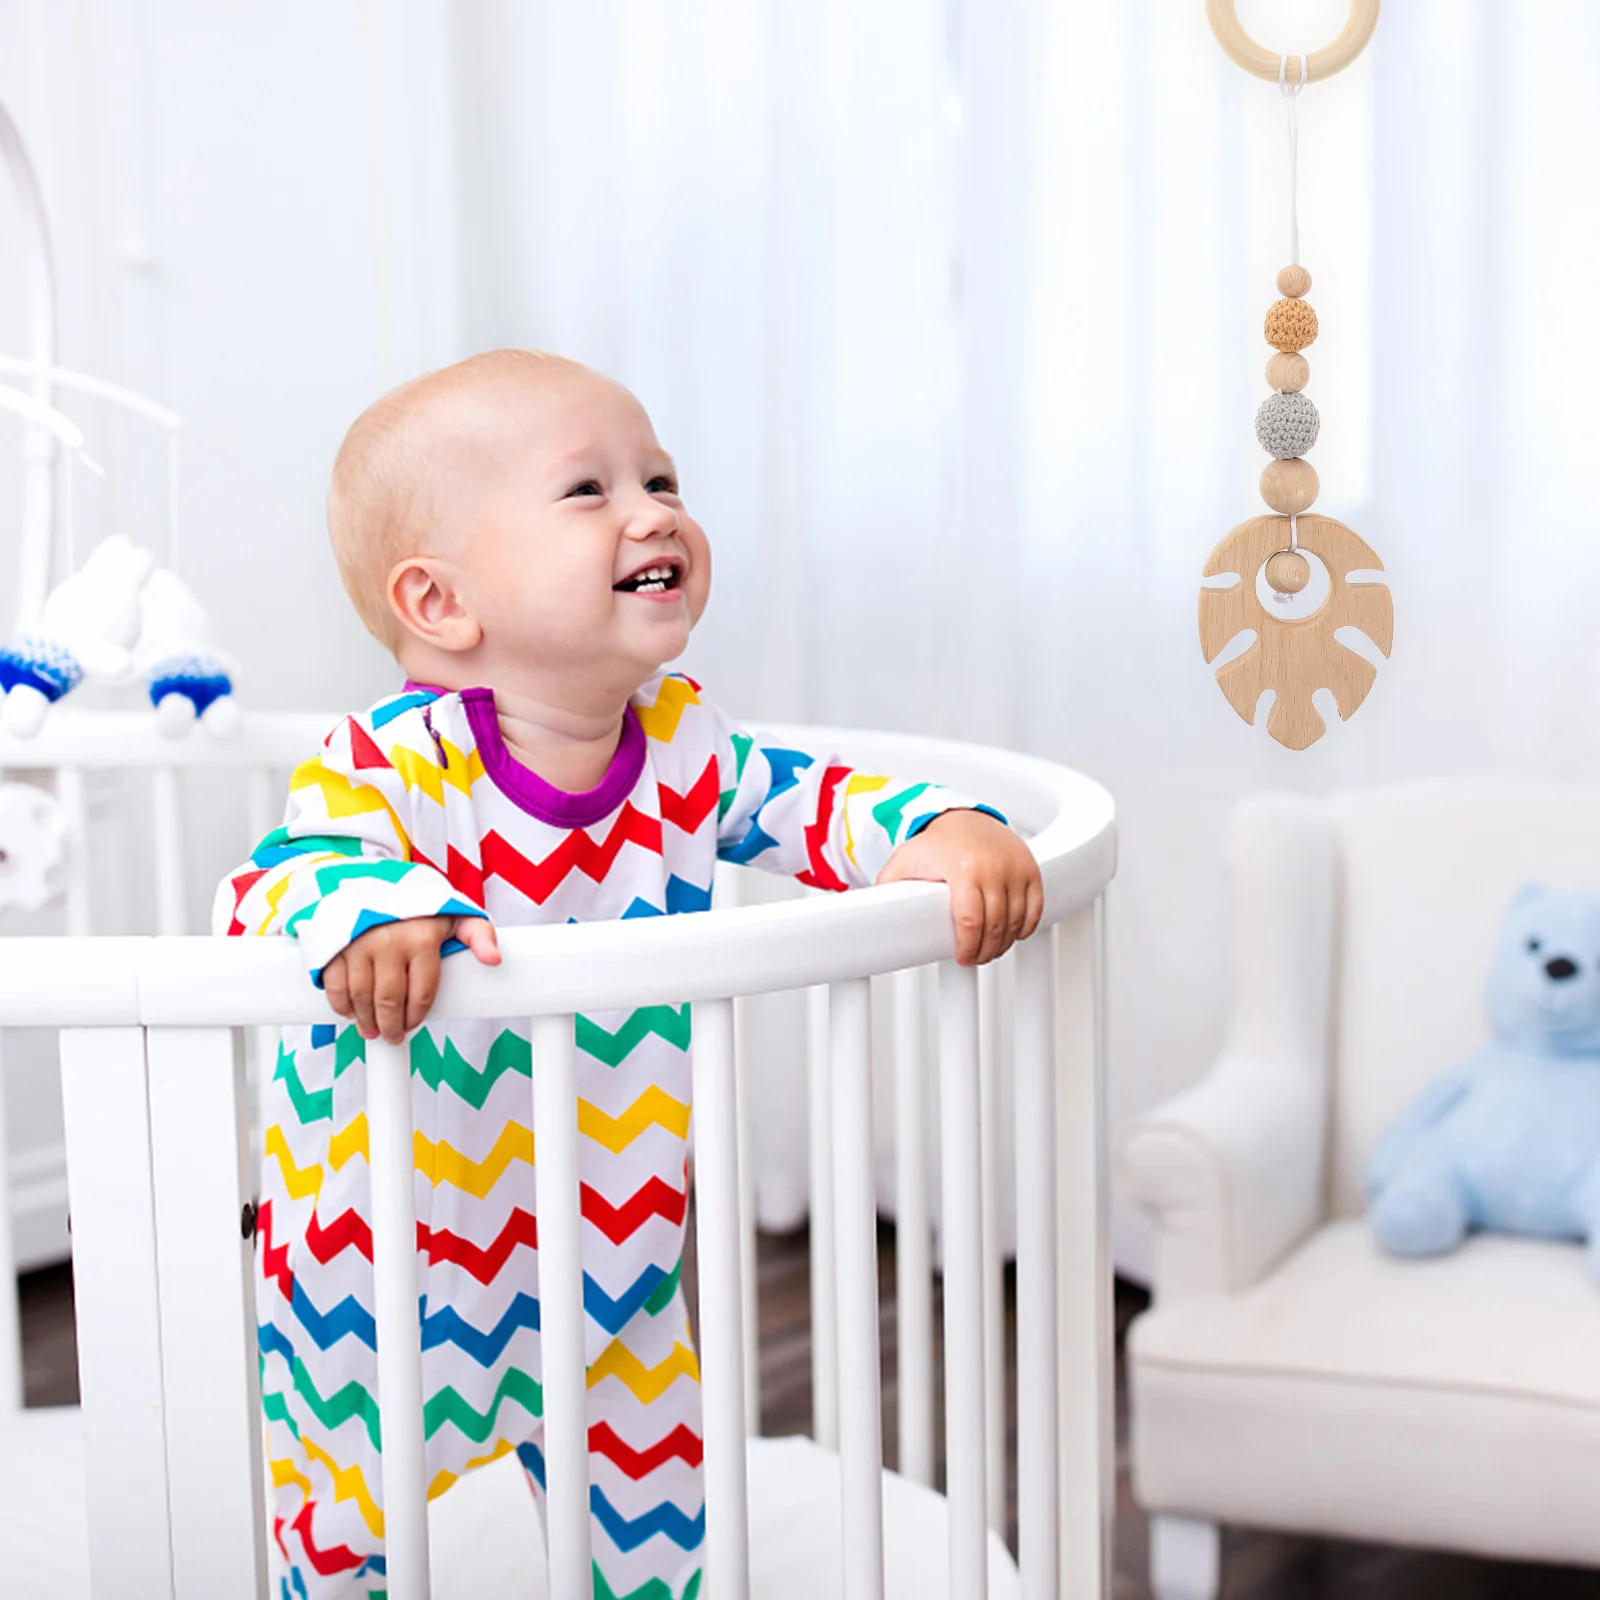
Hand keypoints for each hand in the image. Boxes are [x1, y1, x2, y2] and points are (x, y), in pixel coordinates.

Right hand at [322, 914, 500, 1042]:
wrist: (375, 880)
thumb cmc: (419, 906)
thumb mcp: (455, 915)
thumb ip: (479, 935)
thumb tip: (494, 959)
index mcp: (422, 939)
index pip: (422, 994)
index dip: (416, 1016)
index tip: (412, 1025)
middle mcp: (389, 942)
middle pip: (390, 1001)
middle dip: (391, 1026)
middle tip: (392, 1036)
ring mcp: (358, 943)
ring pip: (361, 997)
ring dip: (366, 1020)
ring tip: (372, 1029)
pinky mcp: (334, 944)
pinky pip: (334, 984)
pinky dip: (340, 1004)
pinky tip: (350, 1011)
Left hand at [876, 810, 1042, 965]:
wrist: (964, 819)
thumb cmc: (935, 845)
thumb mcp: (904, 862)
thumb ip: (888, 887)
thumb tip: (871, 915)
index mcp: (962, 867)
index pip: (970, 919)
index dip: (967, 945)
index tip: (963, 957)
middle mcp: (993, 866)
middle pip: (995, 925)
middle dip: (985, 950)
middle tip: (974, 958)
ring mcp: (1015, 868)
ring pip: (1017, 921)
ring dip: (1004, 943)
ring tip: (990, 949)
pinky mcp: (1031, 870)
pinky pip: (1035, 909)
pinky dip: (1026, 927)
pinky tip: (1012, 934)